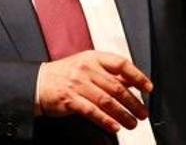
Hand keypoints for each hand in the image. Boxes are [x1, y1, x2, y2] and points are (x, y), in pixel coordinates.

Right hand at [37, 50, 152, 133]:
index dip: (137, 76)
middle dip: (134, 102)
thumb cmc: (63, 74)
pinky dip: (105, 120)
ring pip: (107, 101)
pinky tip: (114, 126)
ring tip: (132, 123)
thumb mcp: (86, 65)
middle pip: (117, 86)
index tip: (148, 88)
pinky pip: (92, 111)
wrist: (37, 82)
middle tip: (142, 113)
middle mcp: (86, 69)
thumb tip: (131, 82)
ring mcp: (77, 84)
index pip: (121, 64)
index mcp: (92, 58)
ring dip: (123, 114)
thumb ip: (107, 72)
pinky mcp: (70, 99)